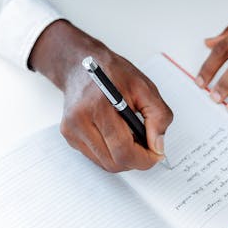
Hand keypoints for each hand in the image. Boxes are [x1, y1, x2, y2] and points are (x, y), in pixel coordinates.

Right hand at [29, 20, 172, 171]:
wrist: (81, 63)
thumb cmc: (112, 72)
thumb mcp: (144, 86)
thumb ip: (158, 116)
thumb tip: (158, 146)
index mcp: (98, 107)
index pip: (122, 149)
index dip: (144, 159)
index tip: (156, 154)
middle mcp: (79, 122)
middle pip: (113, 162)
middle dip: (135, 160)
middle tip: (148, 147)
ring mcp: (71, 131)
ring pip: (104, 164)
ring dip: (123, 158)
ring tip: (133, 138)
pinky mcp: (69, 136)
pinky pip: (96, 157)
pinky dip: (111, 153)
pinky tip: (117, 135)